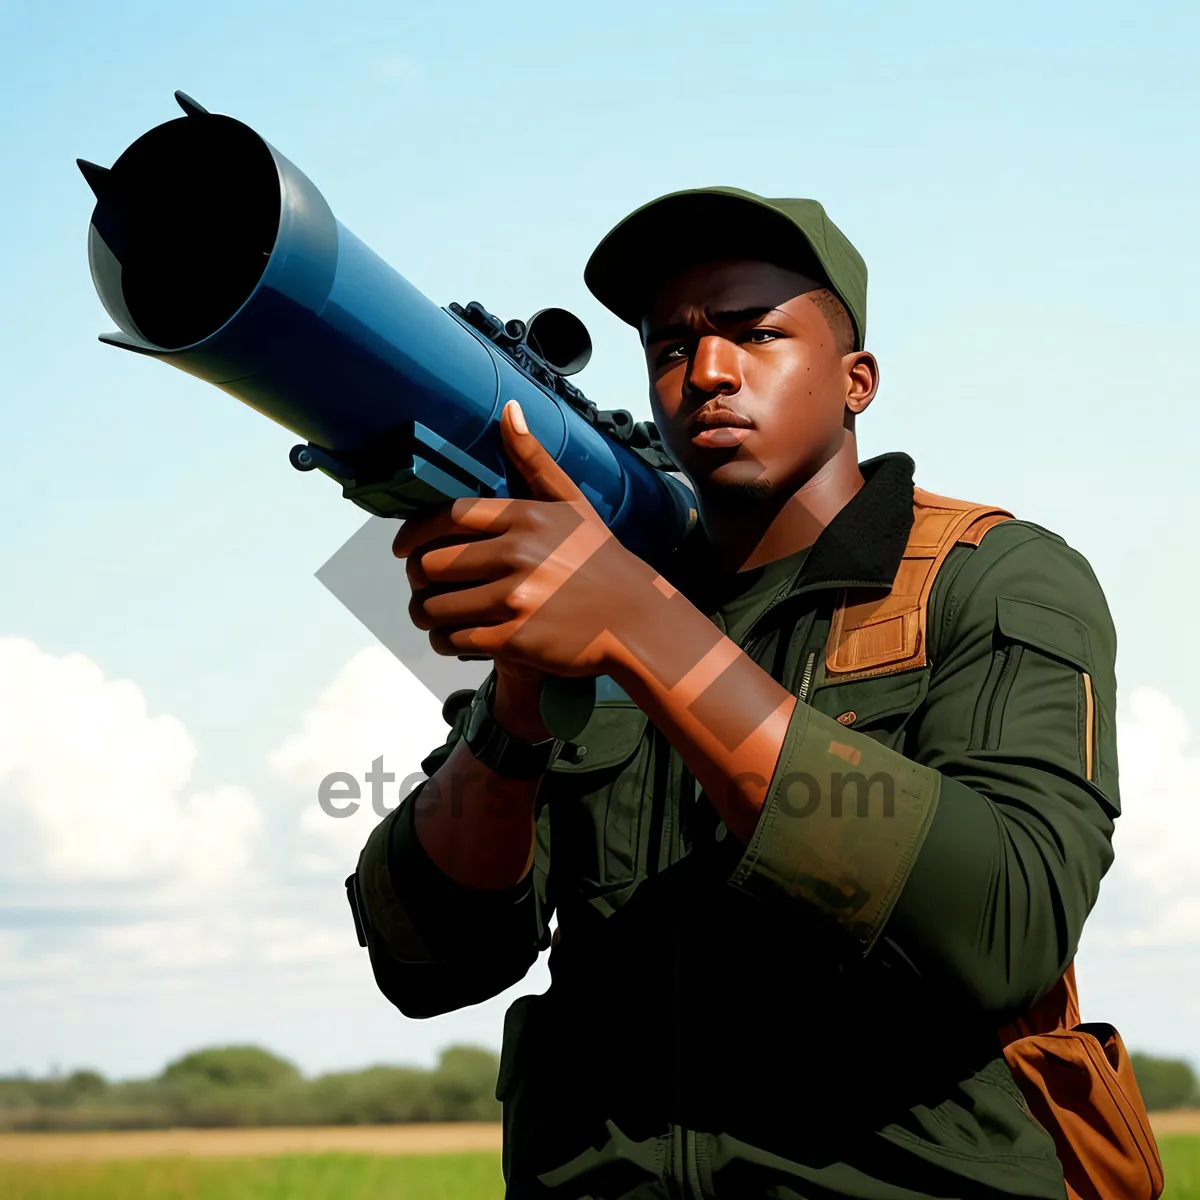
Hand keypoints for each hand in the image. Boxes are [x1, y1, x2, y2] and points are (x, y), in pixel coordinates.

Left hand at [394, 400, 654, 681]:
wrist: (636, 620)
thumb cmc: (601, 561)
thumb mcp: (572, 503)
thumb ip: (533, 460)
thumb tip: (509, 410)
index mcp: (524, 517)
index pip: (446, 517)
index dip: (411, 534)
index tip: (401, 548)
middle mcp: (516, 554)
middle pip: (431, 564)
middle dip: (417, 579)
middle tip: (422, 587)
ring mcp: (515, 598)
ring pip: (435, 607)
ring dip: (425, 614)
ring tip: (432, 615)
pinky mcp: (514, 639)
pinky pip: (454, 639)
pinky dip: (444, 641)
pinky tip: (452, 637)